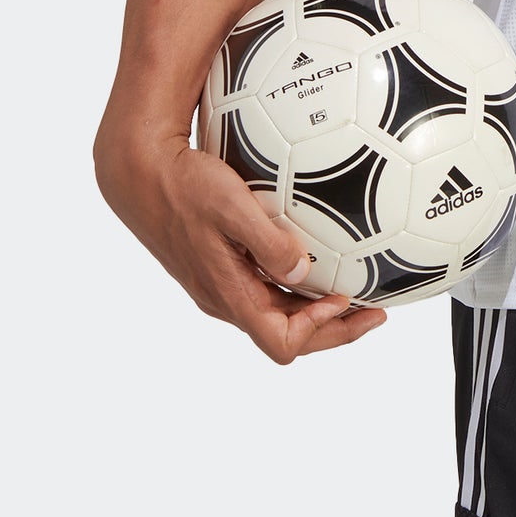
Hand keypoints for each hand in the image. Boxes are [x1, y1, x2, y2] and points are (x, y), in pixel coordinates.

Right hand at [96, 130, 386, 363]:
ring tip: (354, 292)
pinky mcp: (219, 269)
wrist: (140, 174)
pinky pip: (264, 292)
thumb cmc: (185, 186)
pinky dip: (295, 290)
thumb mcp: (230, 206)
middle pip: (286, 336)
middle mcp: (225, 299)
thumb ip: (267, 241)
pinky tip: (314, 263)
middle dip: (332, 329)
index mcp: (228, 294)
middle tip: (375, 314)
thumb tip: (304, 271)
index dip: (321, 330)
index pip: (282, 342)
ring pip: (275, 315)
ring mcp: (221, 286)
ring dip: (316, 312)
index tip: (347, 298)